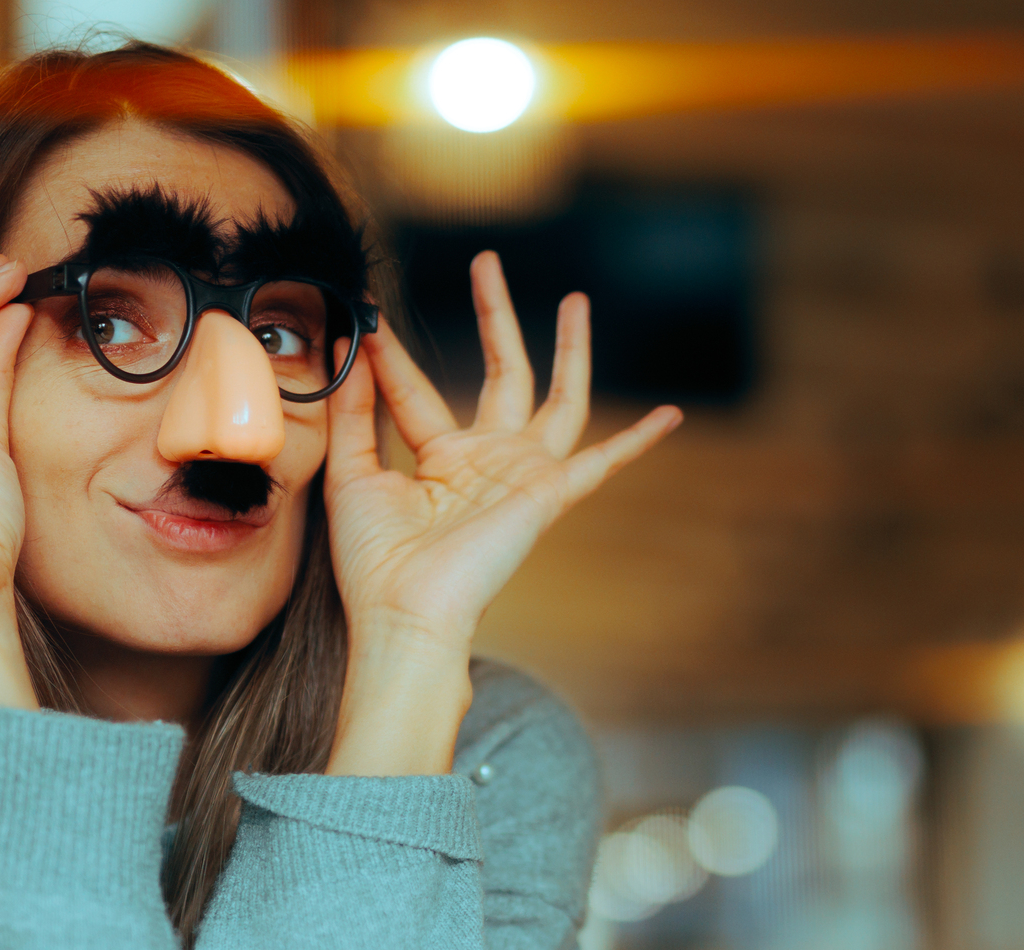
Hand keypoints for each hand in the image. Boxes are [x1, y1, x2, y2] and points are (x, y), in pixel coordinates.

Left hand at [319, 251, 681, 773]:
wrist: (407, 613)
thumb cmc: (375, 563)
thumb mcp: (351, 473)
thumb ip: (356, 412)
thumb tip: (353, 350)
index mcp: (438, 461)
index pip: (417, 391)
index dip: (392, 357)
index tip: (369, 316)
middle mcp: (486, 462)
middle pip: (501, 374)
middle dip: (496, 317)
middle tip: (486, 261)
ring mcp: (522, 476)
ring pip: (558, 398)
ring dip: (569, 349)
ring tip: (576, 300)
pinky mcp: (549, 494)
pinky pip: (605, 462)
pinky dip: (639, 441)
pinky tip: (671, 415)